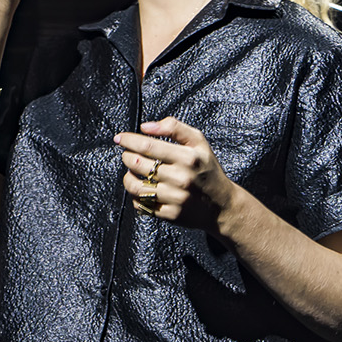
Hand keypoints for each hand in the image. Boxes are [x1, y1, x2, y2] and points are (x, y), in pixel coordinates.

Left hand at [115, 117, 237, 232]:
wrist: (221, 204)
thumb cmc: (206, 169)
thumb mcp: (198, 142)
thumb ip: (174, 128)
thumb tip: (145, 127)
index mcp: (188, 158)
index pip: (148, 146)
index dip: (129, 140)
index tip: (119, 138)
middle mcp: (181, 178)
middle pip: (137, 164)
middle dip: (127, 156)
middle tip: (128, 155)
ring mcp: (175, 198)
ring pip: (135, 186)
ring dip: (127, 177)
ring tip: (132, 172)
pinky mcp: (170, 214)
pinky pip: (140, 204)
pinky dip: (135, 196)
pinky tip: (142, 188)